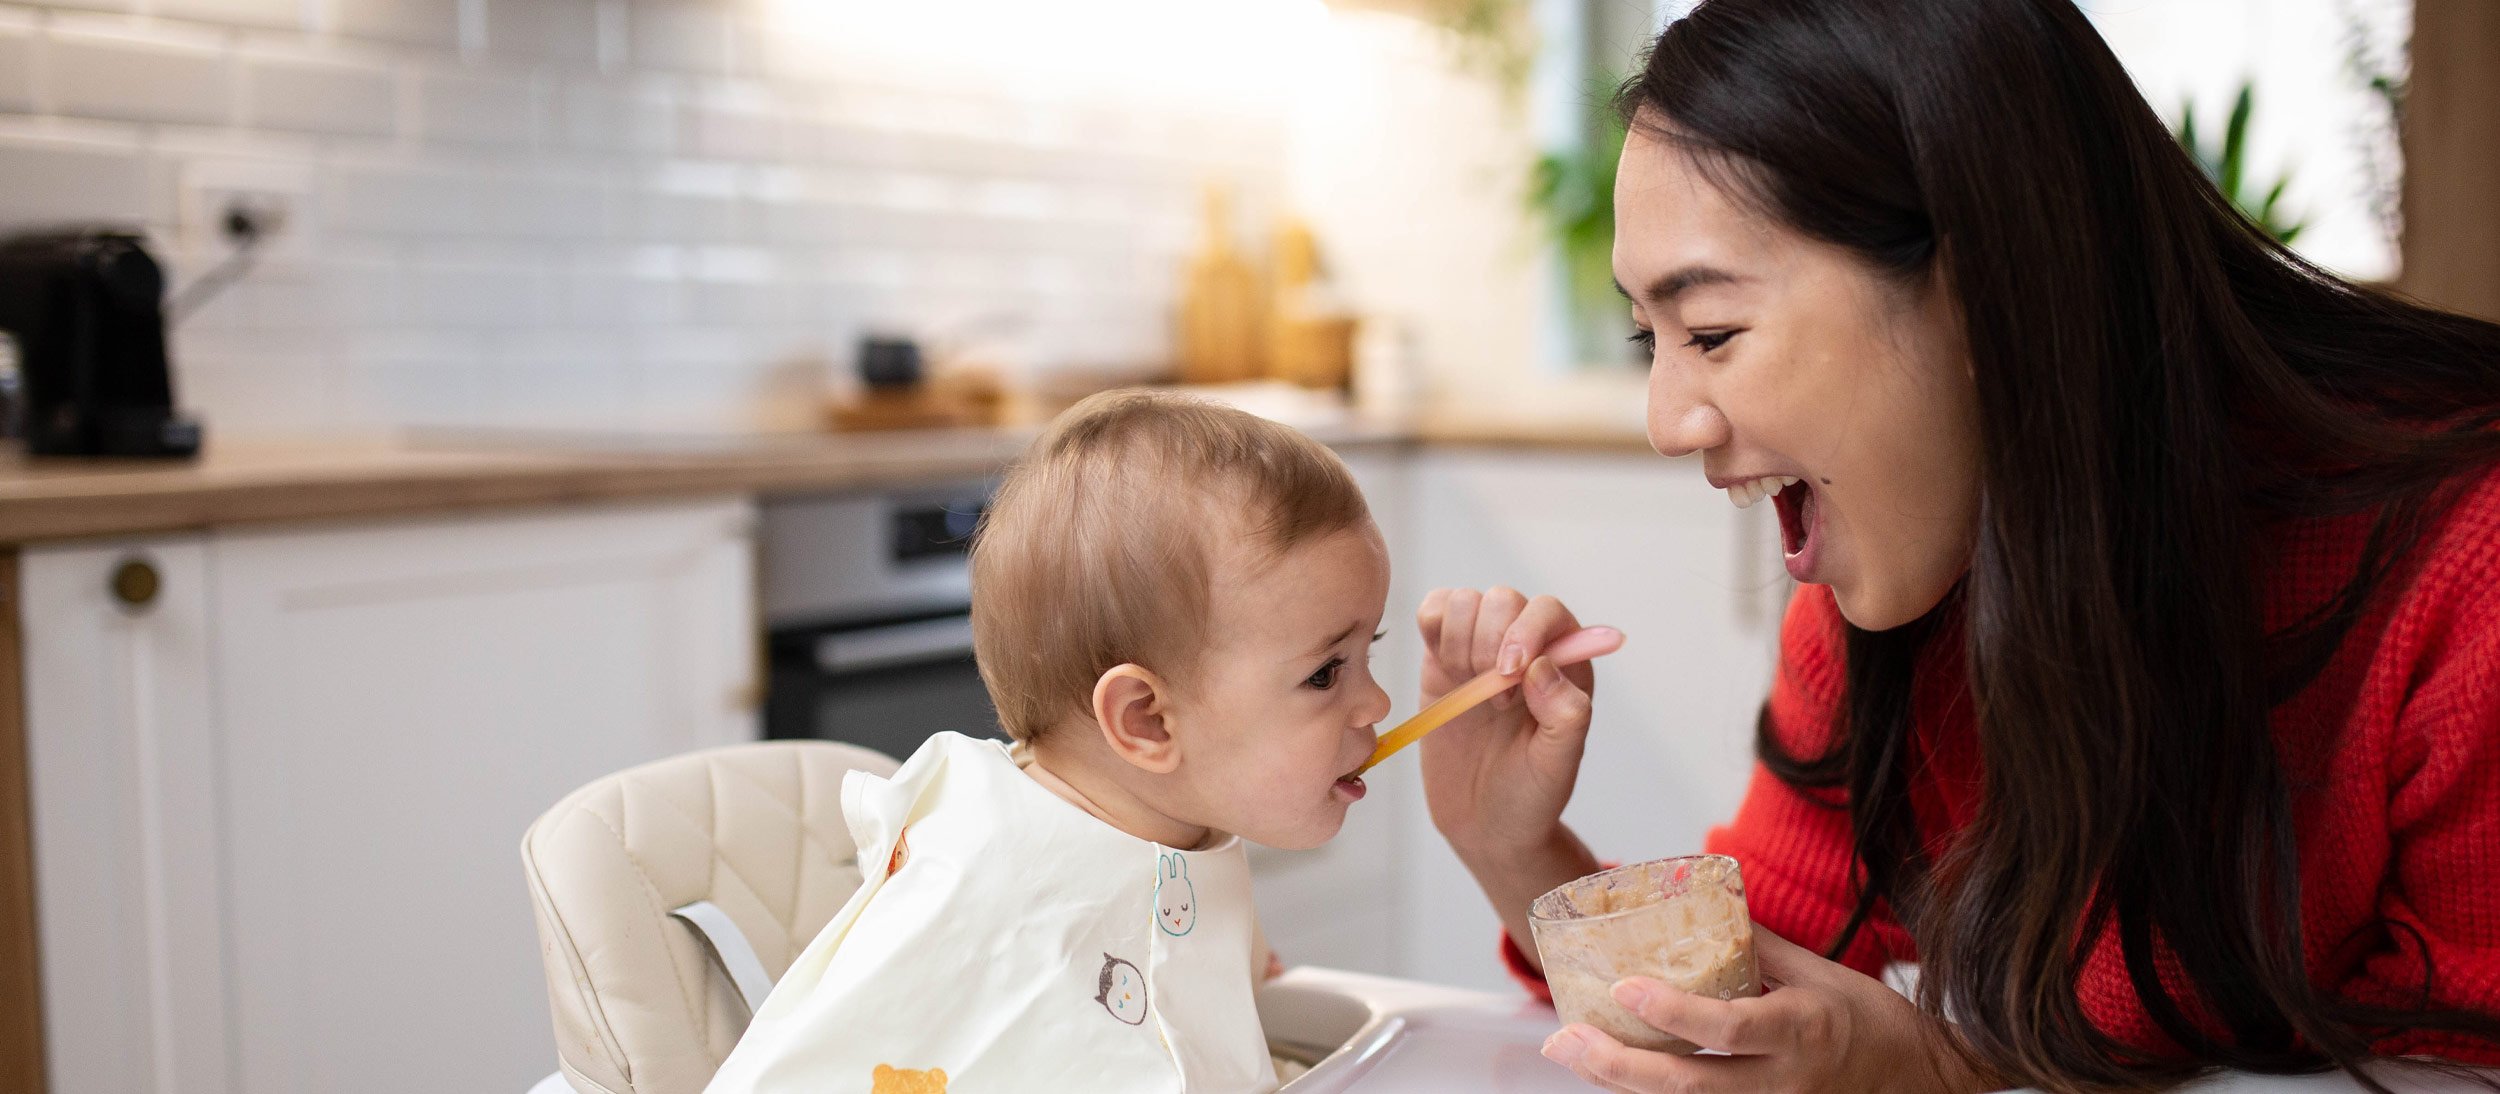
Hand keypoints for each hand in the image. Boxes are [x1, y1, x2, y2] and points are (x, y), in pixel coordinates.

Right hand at [1414, 587, 1615, 858]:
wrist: (1483, 825)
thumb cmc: (1529, 796)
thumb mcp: (1558, 765)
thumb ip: (1565, 715)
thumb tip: (1544, 665)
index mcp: (1565, 665)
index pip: (1548, 612)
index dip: (1525, 630)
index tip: (1510, 674)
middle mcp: (1524, 648)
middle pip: (1501, 600)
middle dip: (1488, 645)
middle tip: (1494, 701)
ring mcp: (1479, 650)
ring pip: (1463, 601)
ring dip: (1459, 643)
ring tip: (1470, 693)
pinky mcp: (1440, 658)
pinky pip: (1432, 613)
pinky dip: (1431, 629)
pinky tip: (1444, 672)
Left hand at [1540, 927, 1998, 1093]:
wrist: (1919, 1081)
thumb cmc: (1869, 1021)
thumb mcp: (1818, 972)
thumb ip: (1756, 945)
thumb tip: (1700, 903)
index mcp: (1800, 1029)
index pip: (1729, 1027)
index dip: (1673, 1012)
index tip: (1624, 986)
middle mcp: (1784, 1082)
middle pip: (1689, 1085)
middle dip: (1619, 1064)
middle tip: (1565, 1037)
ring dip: (1621, 1084)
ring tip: (1571, 1053)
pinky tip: (1613, 1077)